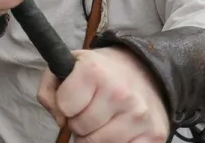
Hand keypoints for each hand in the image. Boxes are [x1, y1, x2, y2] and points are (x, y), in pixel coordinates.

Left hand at [37, 47, 169, 141]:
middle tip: (89, 111)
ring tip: (103, 120)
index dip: (65, 106)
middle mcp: (120, 92)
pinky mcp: (154, 135)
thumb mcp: (68, 68)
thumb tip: (60, 120)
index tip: (74, 100)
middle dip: (79, 123)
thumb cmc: (99, 73)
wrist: (142, 72)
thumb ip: (49, 91)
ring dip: (95, 136)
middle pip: (80, 129)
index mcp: (94, 71)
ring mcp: (139, 116)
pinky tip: (118, 129)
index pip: (65, 106)